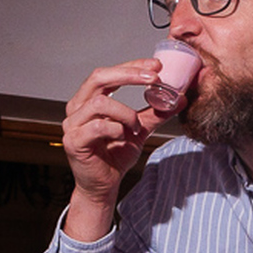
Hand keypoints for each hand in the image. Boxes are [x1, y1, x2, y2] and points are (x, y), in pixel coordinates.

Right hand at [59, 61, 176, 239]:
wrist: (103, 186)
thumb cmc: (115, 156)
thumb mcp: (139, 130)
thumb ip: (155, 113)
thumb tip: (180, 99)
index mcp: (89, 99)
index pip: (109, 73)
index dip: (132, 66)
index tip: (156, 66)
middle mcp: (77, 108)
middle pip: (99, 78)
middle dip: (129, 75)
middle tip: (154, 78)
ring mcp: (72, 124)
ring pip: (100, 103)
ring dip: (126, 113)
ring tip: (136, 127)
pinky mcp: (73, 141)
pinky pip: (97, 127)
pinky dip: (116, 130)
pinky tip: (123, 137)